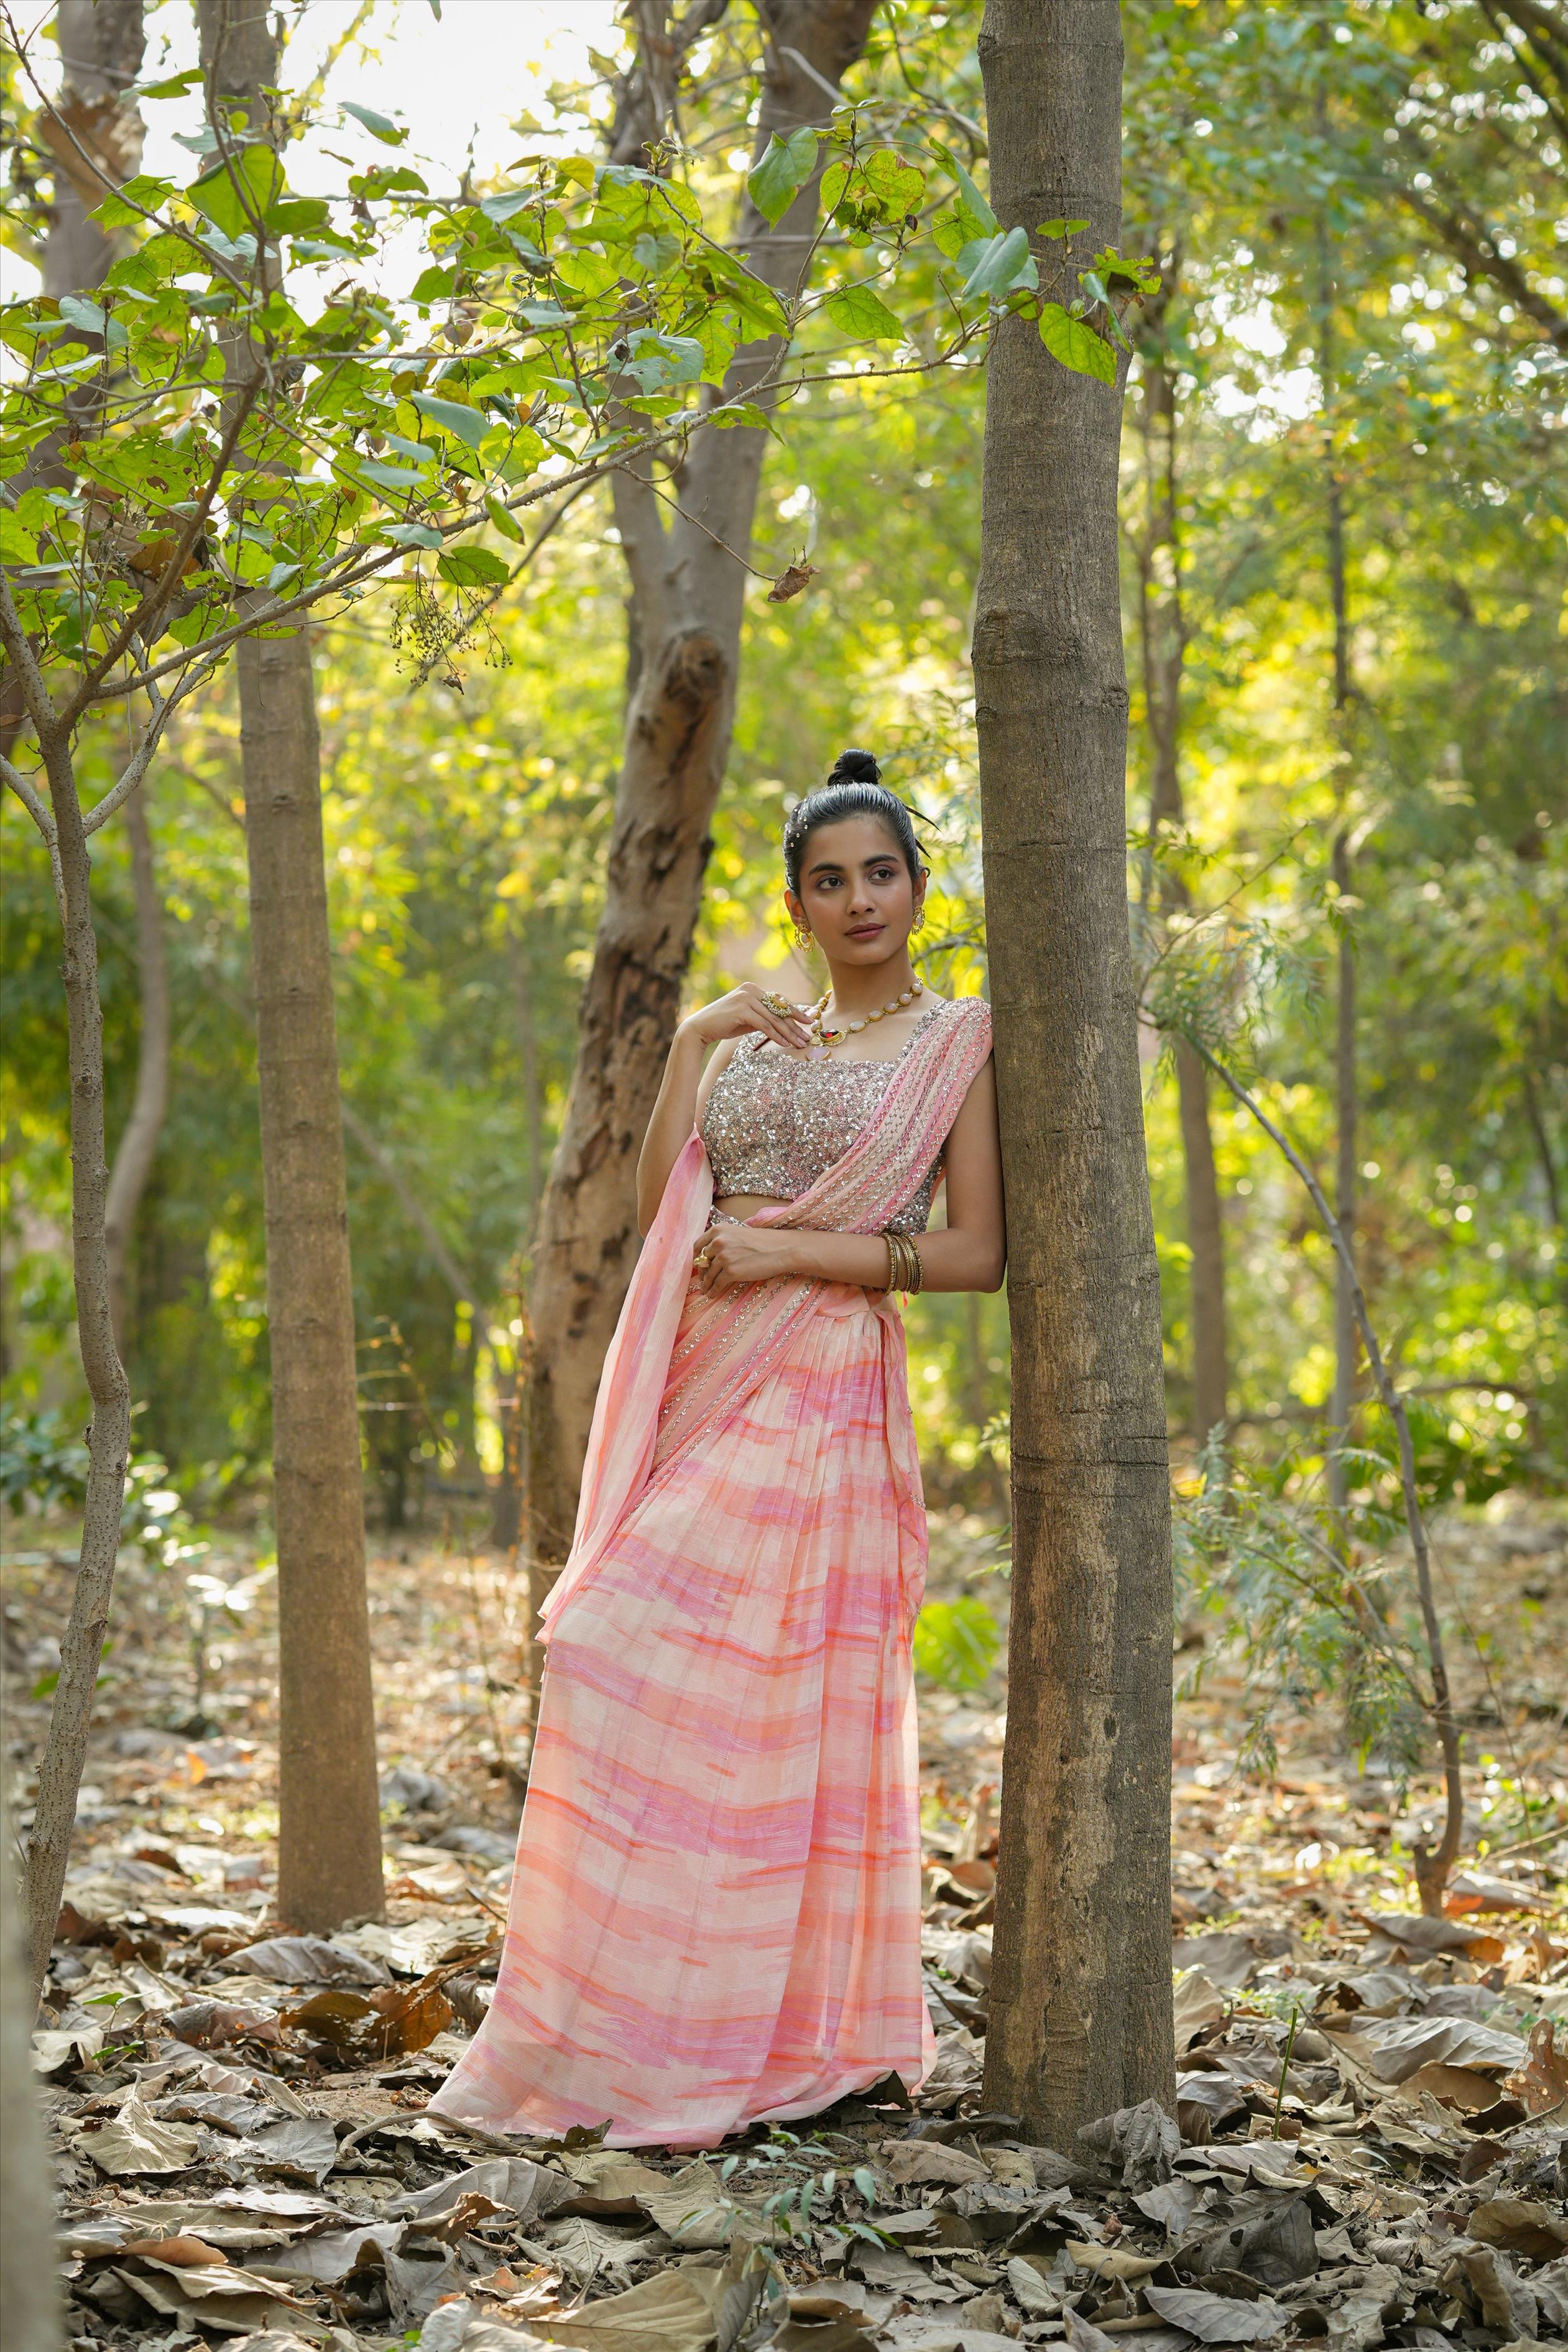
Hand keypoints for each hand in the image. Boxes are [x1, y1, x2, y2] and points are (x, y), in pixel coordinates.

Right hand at [681, 982, 812, 1054]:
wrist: (700, 1028)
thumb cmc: (724, 1025)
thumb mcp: (747, 1019)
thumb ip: (763, 1017)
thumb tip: (784, 1024)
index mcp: (752, 989)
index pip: (779, 1001)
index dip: (795, 1012)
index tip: (809, 1022)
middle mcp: (750, 990)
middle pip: (779, 1009)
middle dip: (795, 1024)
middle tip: (807, 1036)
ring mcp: (746, 998)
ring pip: (774, 1018)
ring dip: (789, 1032)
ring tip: (799, 1044)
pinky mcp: (742, 1010)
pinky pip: (765, 1025)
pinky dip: (776, 1035)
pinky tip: (785, 1044)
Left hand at [693, 1222, 797, 1295]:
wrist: (781, 1249)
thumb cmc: (763, 1242)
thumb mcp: (738, 1234)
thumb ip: (723, 1242)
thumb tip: (708, 1257)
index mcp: (718, 1229)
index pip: (698, 1245)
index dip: (696, 1257)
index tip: (698, 1265)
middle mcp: (718, 1241)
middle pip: (702, 1261)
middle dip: (702, 1272)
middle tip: (702, 1280)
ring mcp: (723, 1257)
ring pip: (709, 1274)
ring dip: (706, 1284)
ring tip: (705, 1290)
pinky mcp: (730, 1272)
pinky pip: (717, 1284)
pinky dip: (713, 1290)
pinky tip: (712, 1294)